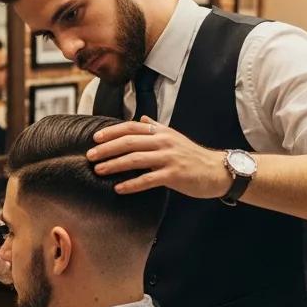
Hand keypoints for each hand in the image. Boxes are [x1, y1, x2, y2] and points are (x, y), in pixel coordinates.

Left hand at [87, 117, 228, 196]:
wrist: (217, 170)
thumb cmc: (192, 155)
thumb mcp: (174, 137)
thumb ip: (156, 128)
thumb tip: (142, 118)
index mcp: (161, 132)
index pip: (131, 127)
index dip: (112, 132)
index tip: (95, 138)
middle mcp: (163, 142)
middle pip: (129, 142)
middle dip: (107, 149)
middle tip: (90, 156)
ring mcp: (168, 158)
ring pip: (135, 159)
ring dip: (114, 165)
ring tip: (99, 170)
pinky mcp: (174, 175)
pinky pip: (148, 179)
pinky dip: (132, 184)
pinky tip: (119, 188)